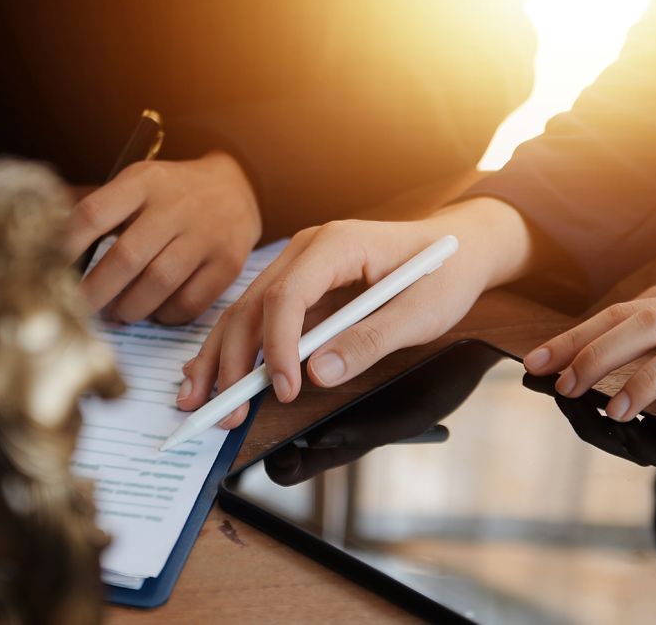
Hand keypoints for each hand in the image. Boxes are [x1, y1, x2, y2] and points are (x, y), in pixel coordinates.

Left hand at [65, 150, 260, 324]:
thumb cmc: (171, 194)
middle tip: (79, 308)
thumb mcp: (135, 184)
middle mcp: (176, 206)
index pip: (94, 214)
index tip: (50, 270)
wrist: (236, 189)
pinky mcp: (227, 263)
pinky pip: (191, 302)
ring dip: (130, 308)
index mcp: (143, 182)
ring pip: (159, 283)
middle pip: (126, 257)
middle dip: (95, 292)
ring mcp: (205, 235)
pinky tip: (155, 311)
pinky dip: (166, 315)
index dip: (66, 247)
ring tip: (118, 313)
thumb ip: (95, 207)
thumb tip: (45, 232)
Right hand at [178, 197, 536, 428]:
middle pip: (253, 305)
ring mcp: (297, 265)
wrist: (458, 248)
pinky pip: (257, 318)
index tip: (284, 391)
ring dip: (220, 359)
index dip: (279, 347)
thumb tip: (318, 373)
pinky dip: (234, 350)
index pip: (288, 295)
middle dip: (234, 361)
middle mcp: (306, 249)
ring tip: (198, 402)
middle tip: (225, 412)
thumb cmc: (444, 275)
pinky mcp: (297, 287)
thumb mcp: (420, 313)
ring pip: (244, 312)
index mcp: (337, 244)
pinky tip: (210, 378)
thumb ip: (369, 341)